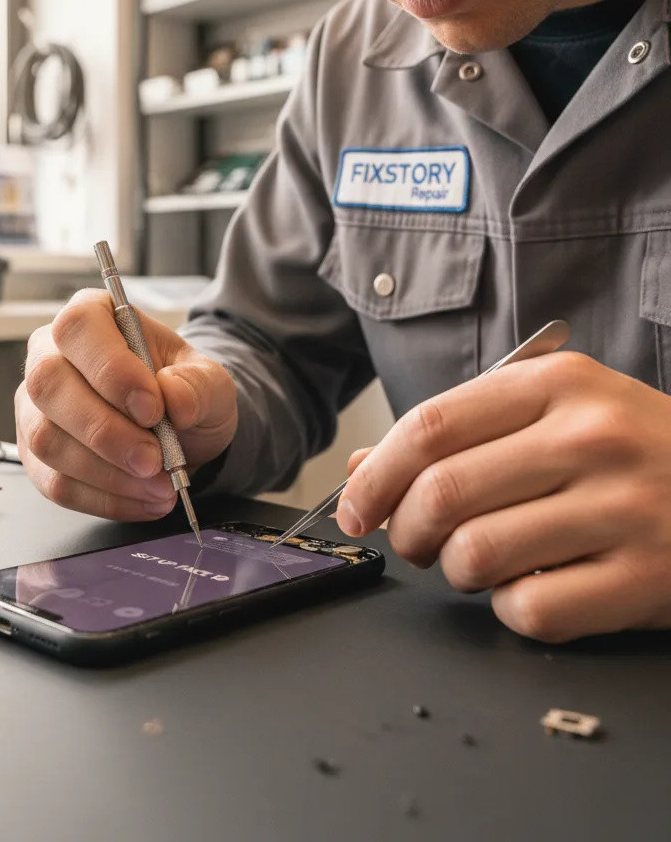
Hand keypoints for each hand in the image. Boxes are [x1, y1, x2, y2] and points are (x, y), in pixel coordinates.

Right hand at [15, 289, 237, 520]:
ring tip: (158, 484)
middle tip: (154, 459)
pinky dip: (104, 498)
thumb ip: (198, 386)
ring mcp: (35, 408)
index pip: (78, 328)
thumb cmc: (183, 392)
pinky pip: (55, 482)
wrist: (182, 432)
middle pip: (48, 384)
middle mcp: (49, 355)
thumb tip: (173, 398)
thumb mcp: (210, 382)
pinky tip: (142, 499)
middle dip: (105, 431)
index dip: (111, 369)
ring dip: (107, 472)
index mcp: (92, 317)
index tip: (152, 408)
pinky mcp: (37, 455)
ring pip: (46, 439)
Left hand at [337, 353, 670, 641]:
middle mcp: (593, 438)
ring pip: (476, 555)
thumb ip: (456, 434)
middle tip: (412, 540)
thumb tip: (361, 468)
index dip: (374, 475)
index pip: (429, 426)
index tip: (355, 507)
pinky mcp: (648, 578)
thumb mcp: (551, 413)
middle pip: (442, 492)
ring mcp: (627, 509)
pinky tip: (534, 587)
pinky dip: (512, 609)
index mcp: (557, 385)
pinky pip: (531, 610)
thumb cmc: (632, 449)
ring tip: (478, 561)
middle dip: (404, 529)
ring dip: (456, 570)